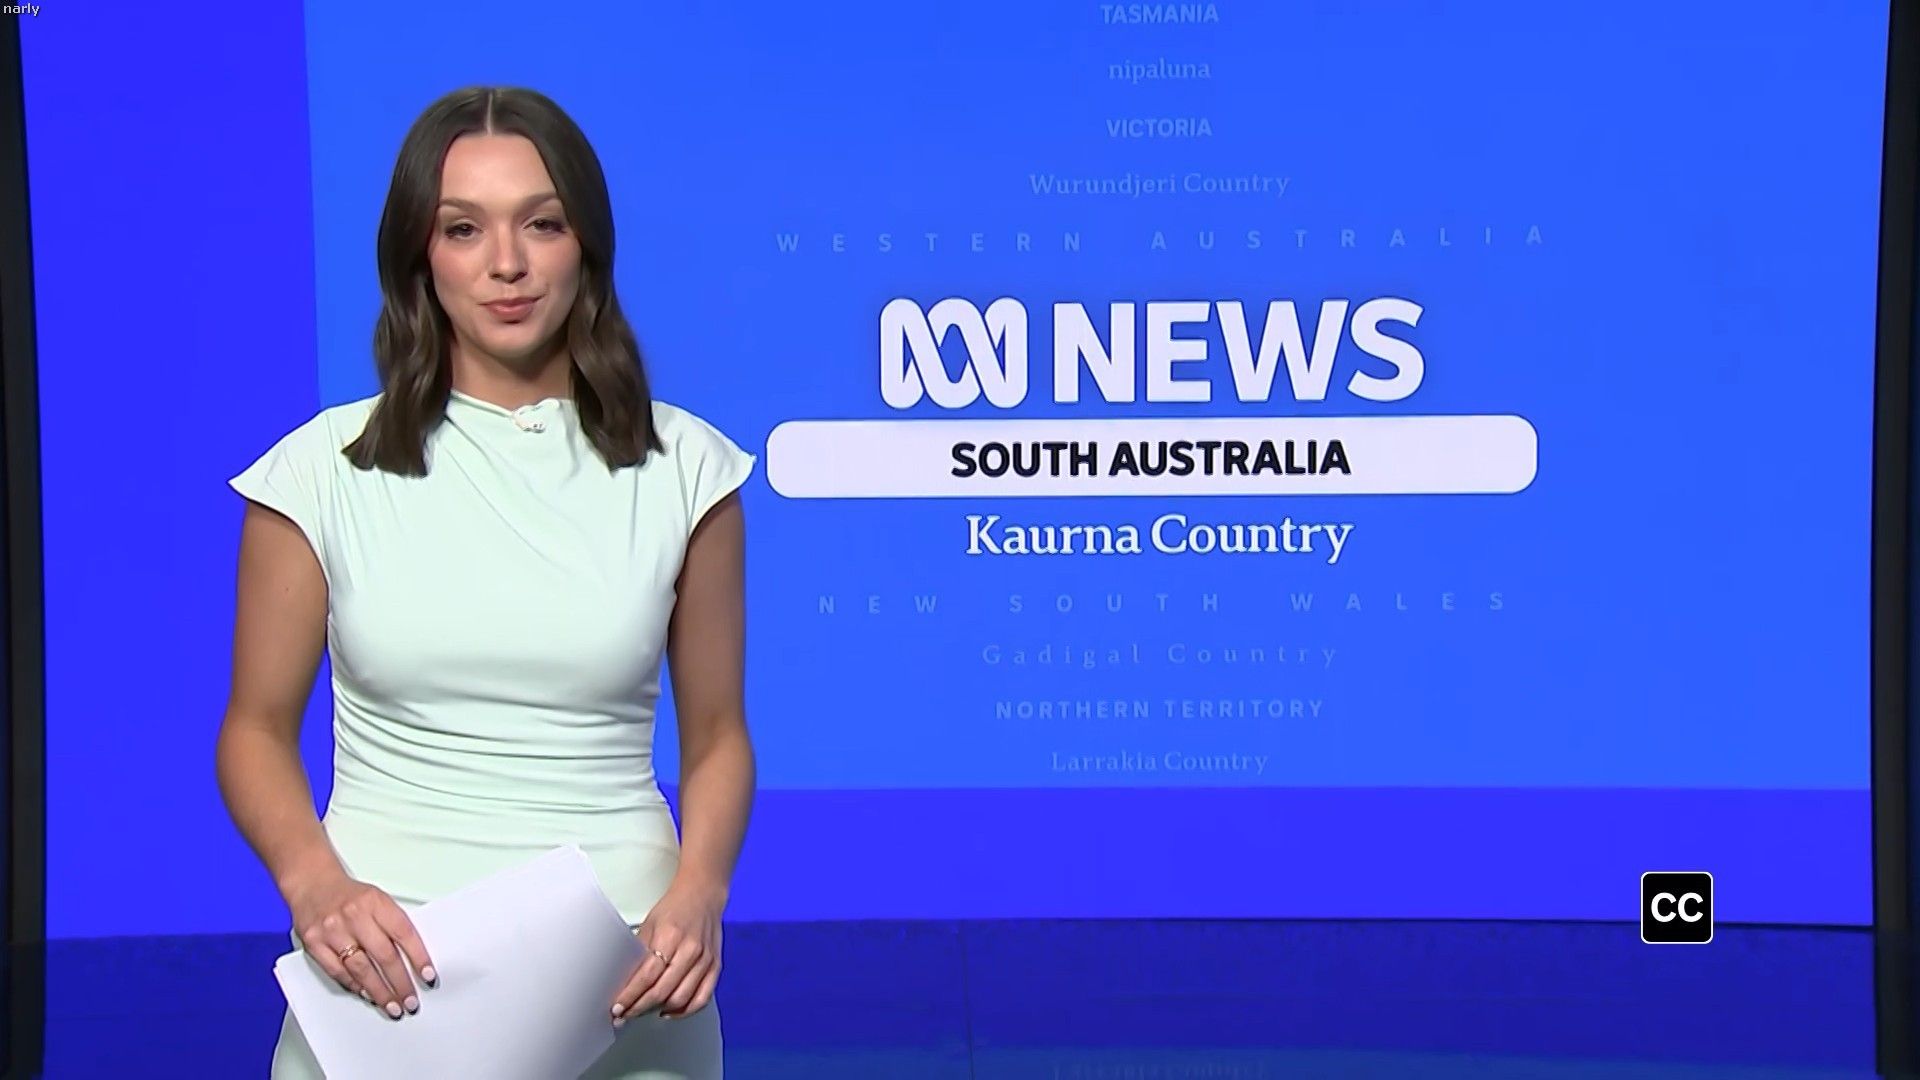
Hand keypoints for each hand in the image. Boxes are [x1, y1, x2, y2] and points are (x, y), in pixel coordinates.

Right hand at [286, 870, 435, 1019]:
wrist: (312, 882)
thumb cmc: (349, 895)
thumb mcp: (378, 900)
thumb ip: (393, 925)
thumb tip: (413, 959)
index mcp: (376, 902)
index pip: (404, 933)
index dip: (419, 957)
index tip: (428, 976)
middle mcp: (354, 916)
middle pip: (384, 955)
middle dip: (400, 983)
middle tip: (410, 1001)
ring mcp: (332, 930)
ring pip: (361, 969)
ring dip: (379, 991)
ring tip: (392, 1005)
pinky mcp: (314, 943)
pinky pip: (337, 971)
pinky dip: (354, 985)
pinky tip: (366, 993)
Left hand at [610, 880, 723, 1024]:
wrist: (703, 896)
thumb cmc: (675, 908)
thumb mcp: (650, 925)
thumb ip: (640, 953)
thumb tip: (624, 982)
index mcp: (671, 936)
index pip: (647, 976)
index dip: (630, 996)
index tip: (617, 1007)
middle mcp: (690, 950)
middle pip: (662, 990)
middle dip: (639, 1007)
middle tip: (624, 1015)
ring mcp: (706, 960)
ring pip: (681, 998)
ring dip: (659, 1010)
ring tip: (643, 1011)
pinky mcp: (716, 967)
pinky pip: (702, 998)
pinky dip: (685, 1011)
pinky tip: (670, 1011)